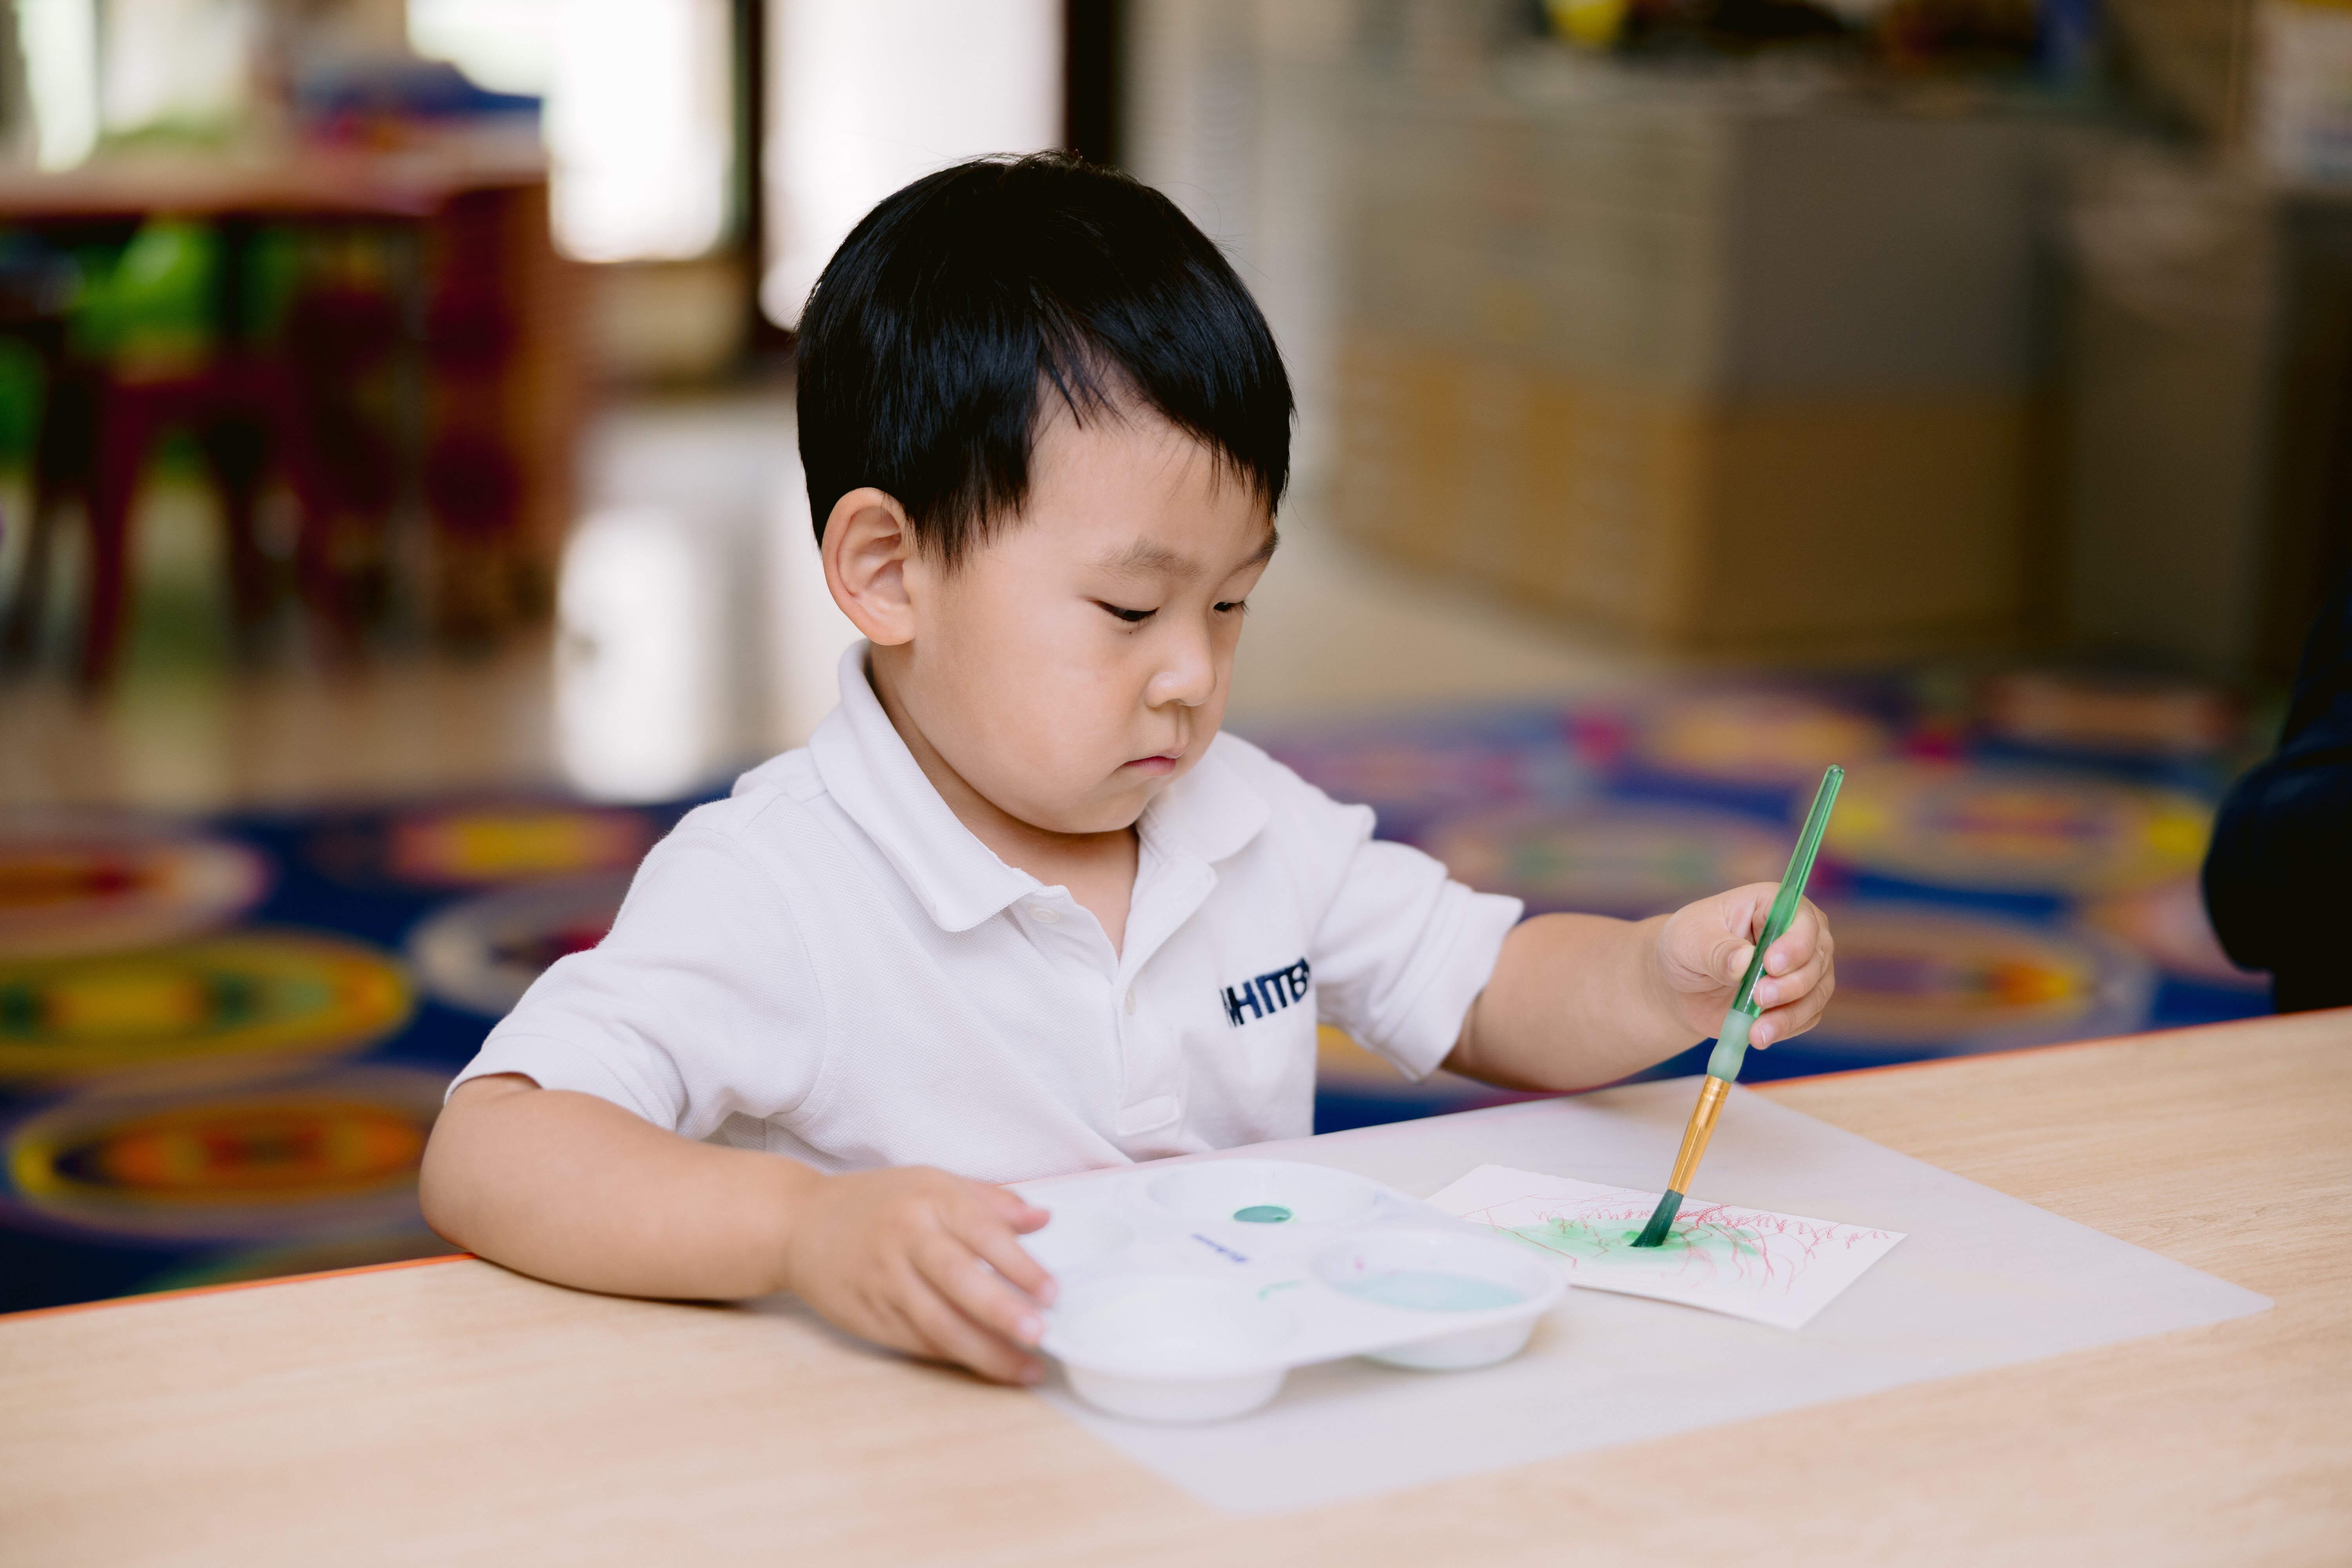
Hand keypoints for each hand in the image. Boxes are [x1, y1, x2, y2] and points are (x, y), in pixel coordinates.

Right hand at [780, 1165, 1057, 1384]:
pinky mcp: (869, 1315)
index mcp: (930, 1200)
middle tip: (1039, 1333)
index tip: (1052, 1291)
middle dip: (1000, 1310)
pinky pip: (917, 1341)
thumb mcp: (933, 1182)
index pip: (982, 1233)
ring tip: (1025, 1368)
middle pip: (959, 1279)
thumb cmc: (878, 1202)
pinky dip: (954, 1357)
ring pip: (938, 1322)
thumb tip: (1042, 1220)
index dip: (1020, 1264)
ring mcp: (884, 1280)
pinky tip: (986, 1366)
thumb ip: (991, 1202)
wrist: (801, 1223)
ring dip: (984, 1350)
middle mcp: (907, 1239)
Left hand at [1650, 886, 1834, 1048]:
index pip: (1802, 918)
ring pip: (1816, 992)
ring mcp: (1802, 968)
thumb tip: (1743, 961)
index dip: (1794, 943)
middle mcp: (1797, 933)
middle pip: (1816, 958)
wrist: (1681, 983)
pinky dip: (1785, 1028)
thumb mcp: (1688, 940)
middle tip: (1759, 997)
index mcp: (1771, 904)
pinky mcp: (1797, 1000)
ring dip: (1790, 1014)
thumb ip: (1716, 949)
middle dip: (1791, 983)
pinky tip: (1758, 1036)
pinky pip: (1806, 1017)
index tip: (1771, 965)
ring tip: (1756, 1032)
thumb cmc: (1686, 947)